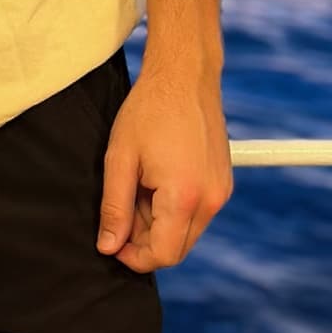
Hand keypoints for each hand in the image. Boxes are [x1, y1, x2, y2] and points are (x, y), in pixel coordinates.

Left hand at [95, 62, 233, 271]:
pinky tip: (157, 178)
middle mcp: (211, 200)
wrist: (184, 75)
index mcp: (184, 197)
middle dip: (145, 239)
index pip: (163, 255)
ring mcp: (221, 192)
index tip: (113, 241)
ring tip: (139, 184)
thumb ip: (114, 207)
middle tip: (123, 205)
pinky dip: (175, 208)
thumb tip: (108, 246)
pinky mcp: (223, 183)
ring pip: (187, 231)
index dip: (134, 257)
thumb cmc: (150, 109)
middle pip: (177, 248)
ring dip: (159, 222)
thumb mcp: (120, 157)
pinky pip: (197, 212)